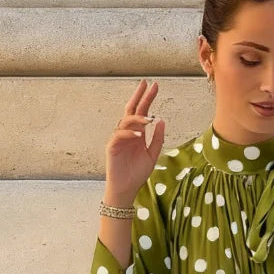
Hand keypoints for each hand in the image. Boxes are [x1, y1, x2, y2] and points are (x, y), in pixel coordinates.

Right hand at [105, 79, 165, 201]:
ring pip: (126, 122)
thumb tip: (162, 120)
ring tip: (149, 119)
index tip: (154, 85)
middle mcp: (127, 133)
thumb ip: (158, 138)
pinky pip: (119, 136)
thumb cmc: (137, 173)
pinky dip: (129, 134)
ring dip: (137, 118)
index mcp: (137, 133)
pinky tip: (139, 134)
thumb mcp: (153, 154)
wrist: (127, 189)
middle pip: (132, 110)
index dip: (147, 98)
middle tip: (146, 84)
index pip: (141, 111)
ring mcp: (118, 139)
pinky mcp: (112, 147)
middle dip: (139, 96)